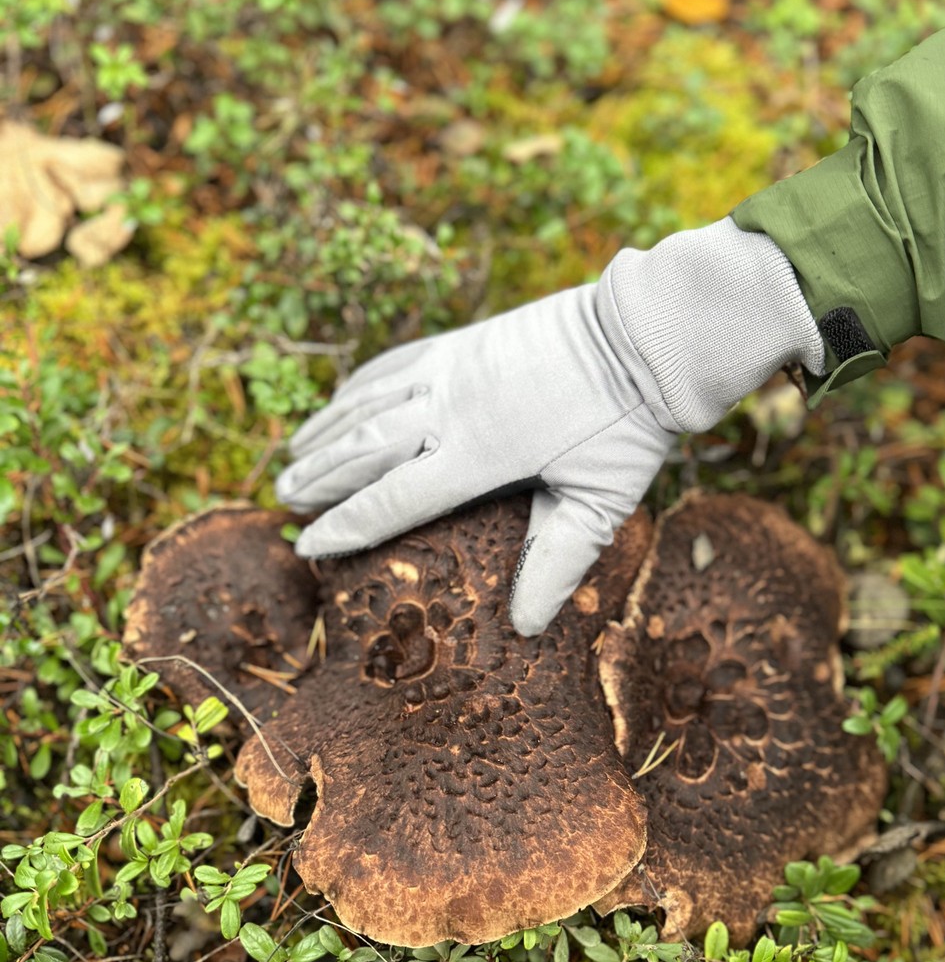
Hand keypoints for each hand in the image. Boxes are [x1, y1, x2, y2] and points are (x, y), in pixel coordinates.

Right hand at [275, 282, 676, 634]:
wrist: (647, 335)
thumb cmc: (628, 426)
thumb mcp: (600, 502)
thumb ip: (558, 562)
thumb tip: (524, 626)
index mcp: (480, 454)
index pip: (393, 499)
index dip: (344, 525)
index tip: (306, 544)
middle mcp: (452, 408)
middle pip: (364, 449)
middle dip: (319, 478)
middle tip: (281, 501)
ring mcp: (454, 368)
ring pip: (370, 403)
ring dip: (326, 430)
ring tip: (291, 455)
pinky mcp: (465, 341)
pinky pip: (395, 364)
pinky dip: (361, 385)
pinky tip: (343, 399)